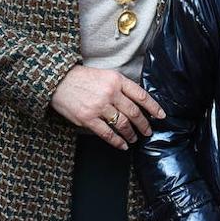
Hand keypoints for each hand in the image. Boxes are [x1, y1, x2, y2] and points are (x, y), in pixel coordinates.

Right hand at [50, 65, 165, 149]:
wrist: (58, 80)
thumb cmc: (82, 78)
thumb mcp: (105, 75)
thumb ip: (120, 86)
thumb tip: (136, 102)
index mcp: (116, 80)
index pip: (141, 95)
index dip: (153, 107)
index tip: (161, 115)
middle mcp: (110, 92)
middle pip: (134, 112)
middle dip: (144, 125)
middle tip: (148, 131)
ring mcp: (99, 106)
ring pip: (122, 124)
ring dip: (131, 134)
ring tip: (134, 138)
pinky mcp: (88, 118)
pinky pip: (107, 133)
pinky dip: (117, 141)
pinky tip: (122, 145)